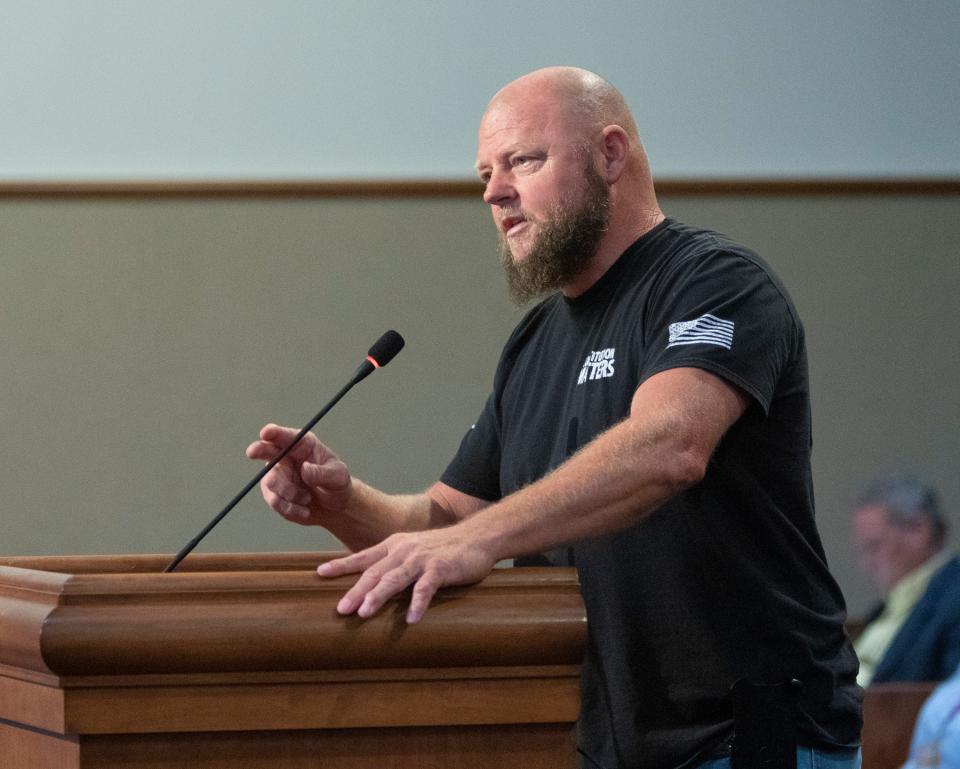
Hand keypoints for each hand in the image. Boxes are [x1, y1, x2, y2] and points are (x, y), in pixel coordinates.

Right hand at [245, 423, 351, 525]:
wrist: (334, 509)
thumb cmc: (337, 485)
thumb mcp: (337, 477)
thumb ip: (322, 473)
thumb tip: (305, 469)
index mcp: (303, 446)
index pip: (286, 436)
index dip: (274, 433)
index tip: (266, 432)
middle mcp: (287, 457)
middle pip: (266, 450)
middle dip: (259, 449)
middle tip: (252, 452)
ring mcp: (278, 476)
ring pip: (271, 482)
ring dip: (290, 494)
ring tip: (307, 499)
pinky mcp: (274, 494)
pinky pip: (275, 501)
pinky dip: (291, 508)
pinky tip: (304, 510)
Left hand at [317, 527, 496, 623]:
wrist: (478, 537)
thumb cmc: (444, 548)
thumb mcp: (414, 550)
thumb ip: (395, 563)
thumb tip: (374, 582)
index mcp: (394, 545)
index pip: (363, 557)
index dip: (341, 565)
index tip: (320, 574)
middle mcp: (404, 550)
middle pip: (374, 572)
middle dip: (356, 590)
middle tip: (340, 609)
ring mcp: (422, 559)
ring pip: (395, 579)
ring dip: (378, 596)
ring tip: (364, 613)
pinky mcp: (440, 569)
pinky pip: (426, 588)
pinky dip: (418, 603)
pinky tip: (411, 619)